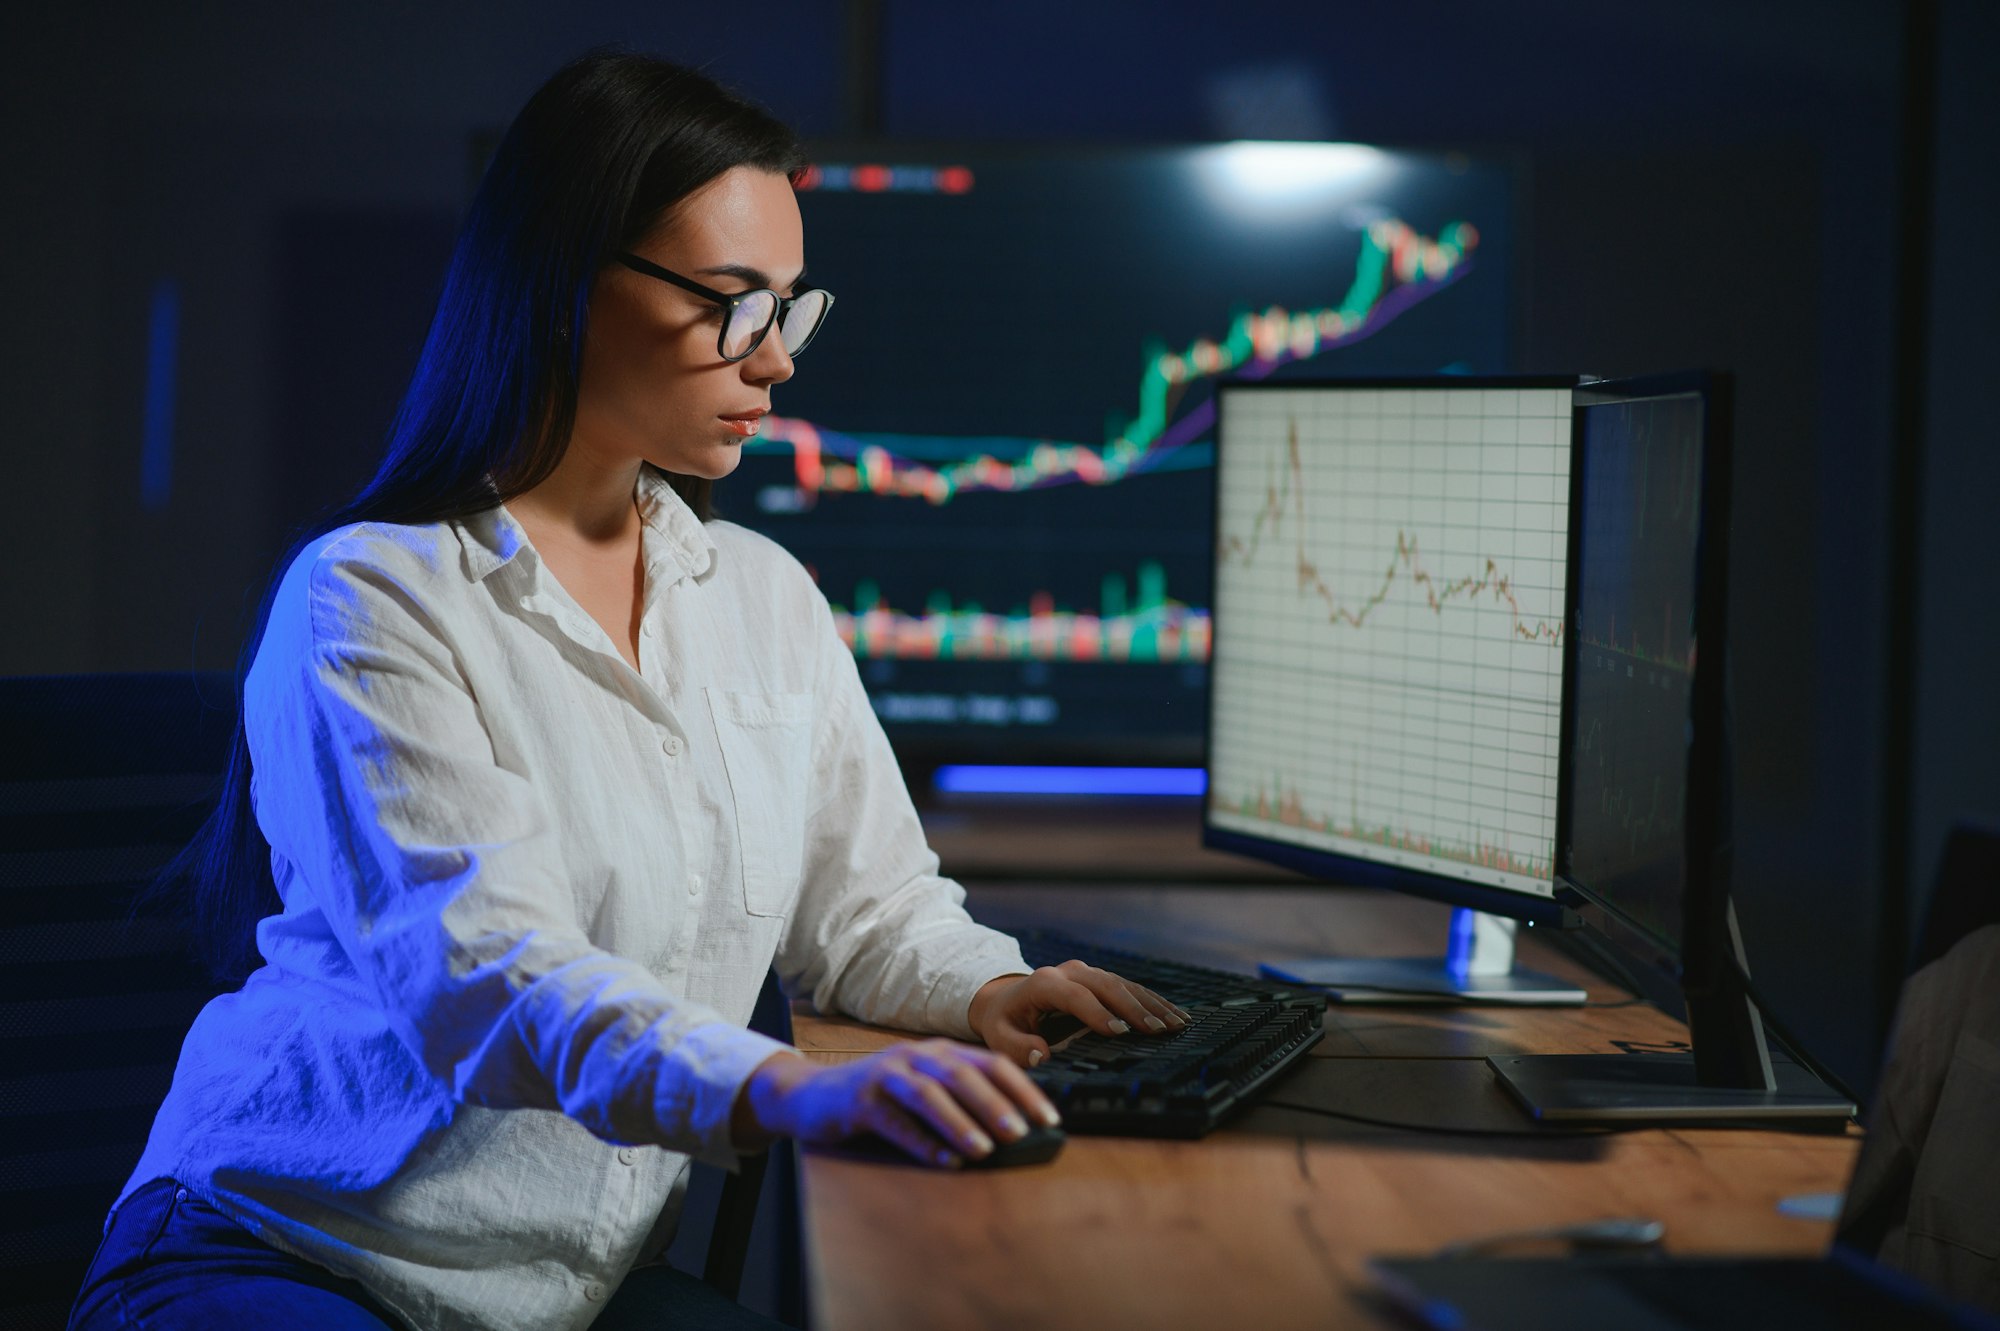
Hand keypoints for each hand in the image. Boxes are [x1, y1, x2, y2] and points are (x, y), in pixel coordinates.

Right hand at [732, 1040, 1061, 1166]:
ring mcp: (886, 1076)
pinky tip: (944, 1161)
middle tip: (1020, 1133)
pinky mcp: (860, 1101)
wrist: (811, 1095)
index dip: (1022, 1089)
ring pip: (929, 1095)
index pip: (991, 1064)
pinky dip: (922, 1142)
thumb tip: (1016, 1131)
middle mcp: (915, 1057)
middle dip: (995, 1105)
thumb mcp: (924, 1090)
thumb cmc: (879, 1097)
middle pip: (962, 1076)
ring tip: (984, 1149)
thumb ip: (962, 1101)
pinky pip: (895, 1122)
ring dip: (959, 1123)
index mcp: (939, 1052)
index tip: (1048, 1119)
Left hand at [968, 961, 1191, 1065]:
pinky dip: (1153, 1001)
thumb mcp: (999, 1037)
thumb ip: (1016, 1047)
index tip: (1120, 1032)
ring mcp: (1086, 972)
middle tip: (1158, 1030)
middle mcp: (1068, 971)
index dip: (1098, 1013)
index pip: (1075, 996)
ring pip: (1123, 984)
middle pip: (1106, 985)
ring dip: (1151, 1004)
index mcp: (1044, 983)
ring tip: (1176, 1024)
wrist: (1005, 997)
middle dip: (1134, 1008)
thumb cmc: (1004, 1021)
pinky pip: (1129, 987)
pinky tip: (1174, 1014)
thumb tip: (1042, 1054)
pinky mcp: (1099, 979)